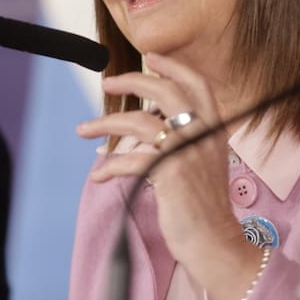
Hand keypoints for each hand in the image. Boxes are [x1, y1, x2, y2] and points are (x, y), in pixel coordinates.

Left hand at [75, 52, 262, 299]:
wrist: (215, 242)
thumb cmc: (204, 207)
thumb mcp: (203, 163)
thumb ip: (187, 138)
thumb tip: (154, 120)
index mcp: (214, 129)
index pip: (197, 84)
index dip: (172, 67)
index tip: (150, 57)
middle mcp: (204, 134)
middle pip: (165, 91)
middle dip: (133, 81)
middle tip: (109, 82)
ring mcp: (188, 152)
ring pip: (140, 122)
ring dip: (106, 123)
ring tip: (85, 129)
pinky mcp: (171, 173)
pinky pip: (131, 160)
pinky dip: (110, 167)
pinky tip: (99, 176)